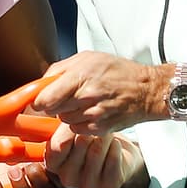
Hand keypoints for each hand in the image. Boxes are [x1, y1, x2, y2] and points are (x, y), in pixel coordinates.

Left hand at [31, 51, 160, 134]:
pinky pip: (77, 130)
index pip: (45, 98)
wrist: (147, 90)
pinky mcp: (100, 128)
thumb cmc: (117, 71)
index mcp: (80, 75)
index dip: (40, 101)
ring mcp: (94, 114)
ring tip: (84, 102)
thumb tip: (41, 83)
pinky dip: (80, 123)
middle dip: (56, 104)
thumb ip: (60, 69)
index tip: (40, 100)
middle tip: (67, 97)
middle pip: (53, 110)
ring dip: (69, 113)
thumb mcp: (88, 58)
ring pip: (65, 120)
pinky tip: (92, 112)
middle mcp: (86, 96)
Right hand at [43, 123, 142, 187]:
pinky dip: (116, 147)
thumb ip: (64, 123)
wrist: (119, 154)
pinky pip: (112, 160)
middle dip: (91, 128)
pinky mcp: (107, 187)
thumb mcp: (74, 128)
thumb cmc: (92, 138)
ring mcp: (86, 186)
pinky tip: (115, 146)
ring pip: (97, 150)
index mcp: (53, 164)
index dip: (69, 130)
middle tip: (96, 126)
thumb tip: (62, 113)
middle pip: (80, 143)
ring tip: (106, 134)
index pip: (56, 147)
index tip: (78, 122)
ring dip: (105, 136)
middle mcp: (66, 178)